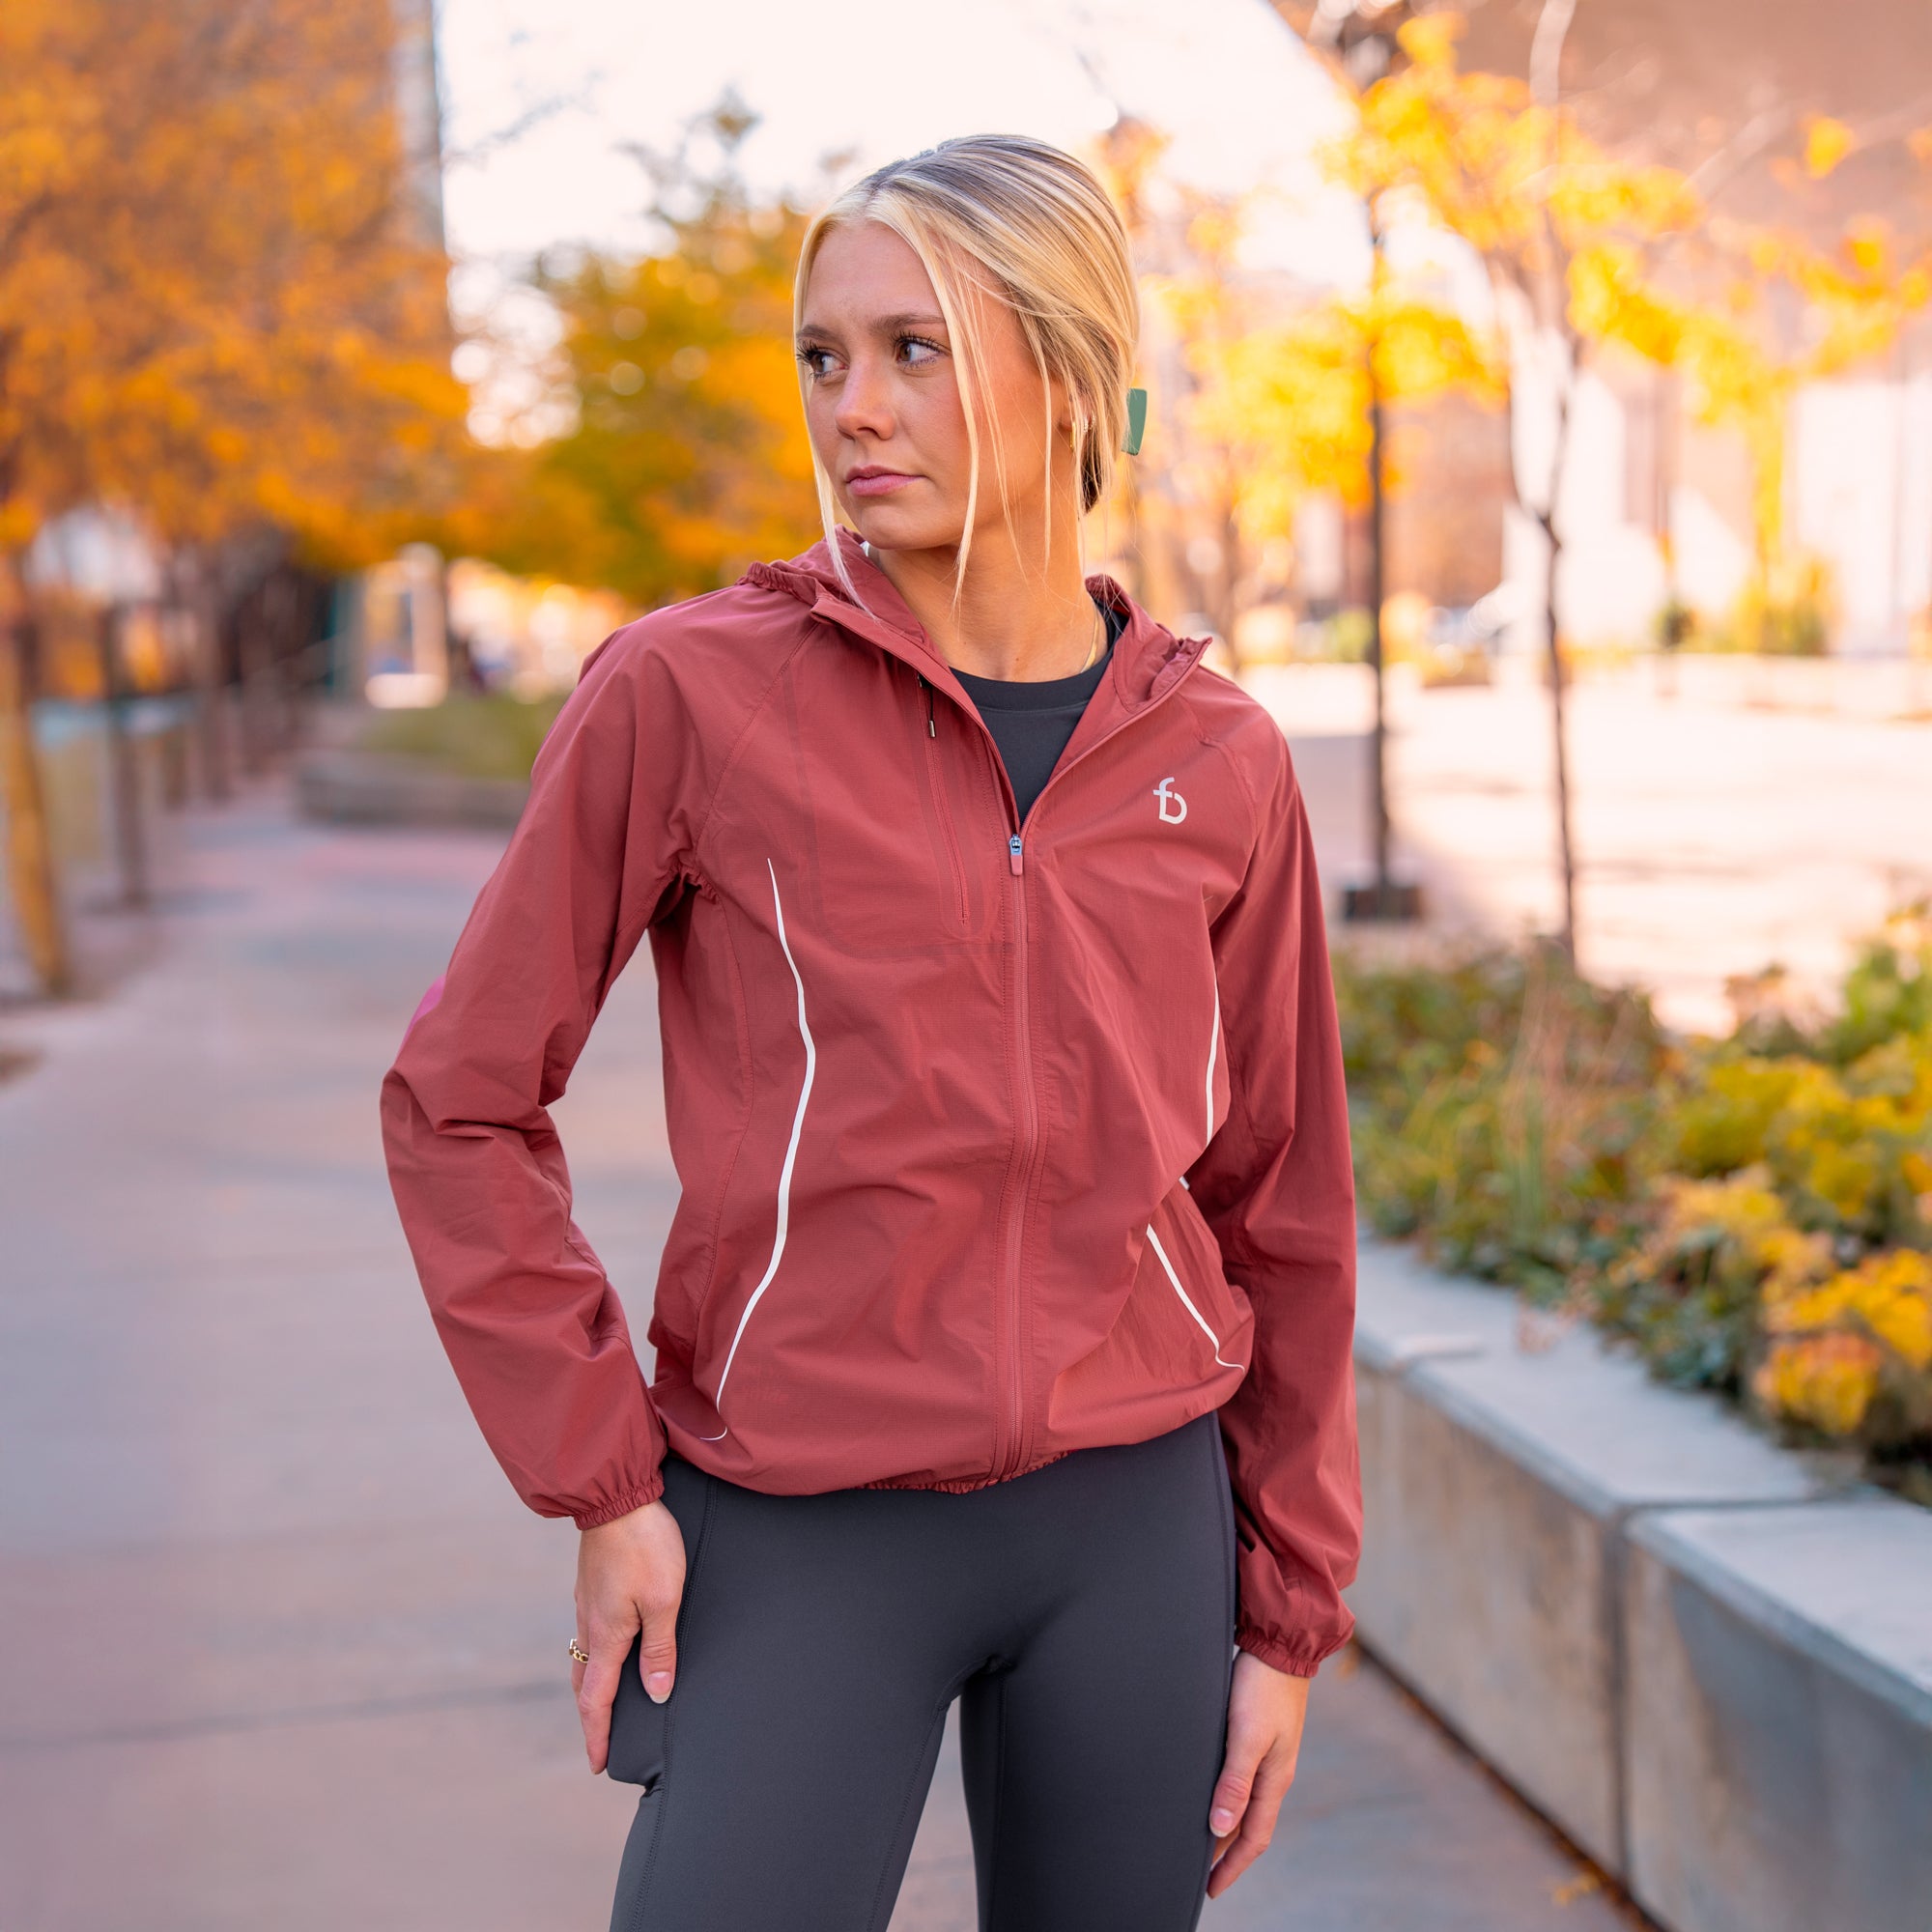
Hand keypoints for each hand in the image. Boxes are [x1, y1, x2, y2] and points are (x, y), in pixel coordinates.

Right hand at [571, 1497, 686, 1774]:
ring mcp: (586, 1602)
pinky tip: (612, 1645)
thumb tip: (658, 1694)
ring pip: (584, 1655)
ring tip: (608, 1700)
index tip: (598, 1765)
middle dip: (592, 1714)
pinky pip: (589, 1630)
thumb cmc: (646, 1545)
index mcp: (606, 1635)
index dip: (598, 1735)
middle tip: (602, 1739)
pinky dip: (597, 1653)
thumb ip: (660, 1649)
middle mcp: (589, 1623)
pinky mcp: (591, 1583)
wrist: (617, 1496)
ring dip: (592, 1683)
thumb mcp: (664, 1600)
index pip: (597, 1700)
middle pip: (584, 1682)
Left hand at [1205, 1649, 1310, 1897]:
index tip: (1210, 1889)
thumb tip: (1219, 1828)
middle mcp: (1273, 1772)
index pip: (1253, 1838)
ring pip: (1246, 1804)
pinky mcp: (1259, 1734)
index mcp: (1274, 1779)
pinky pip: (1243, 1781)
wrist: (1280, 1643)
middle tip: (1201, 1874)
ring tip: (1203, 1841)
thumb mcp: (1247, 1736)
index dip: (1231, 1866)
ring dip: (1227, 1826)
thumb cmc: (1263, 1687)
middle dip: (1227, 1853)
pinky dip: (1228, 1798)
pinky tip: (1214, 1793)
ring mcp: (1268, 1754)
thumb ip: (1234, 1782)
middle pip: (1250, 1825)